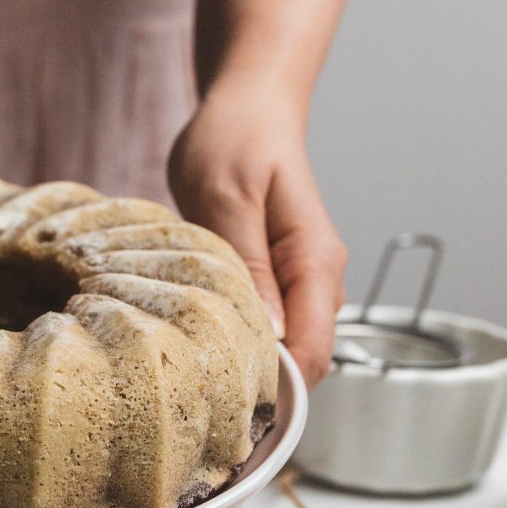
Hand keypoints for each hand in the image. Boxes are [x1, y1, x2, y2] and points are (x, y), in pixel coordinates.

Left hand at [167, 80, 346, 386]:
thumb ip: (249, 265)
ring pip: (282, 348)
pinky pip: (265, 327)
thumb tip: (268, 336)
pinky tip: (195, 329)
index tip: (224, 401)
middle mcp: (319, 281)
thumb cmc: (235, 140)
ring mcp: (300, 283)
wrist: (248, 106)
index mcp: (316, 264)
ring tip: (188, 358)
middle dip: (258, 384)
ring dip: (243, 360)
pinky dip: (236, 336)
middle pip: (302, 363)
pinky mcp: (277, 280)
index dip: (276, 389)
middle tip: (192, 388)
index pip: (313, 353)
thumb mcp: (227, 197)